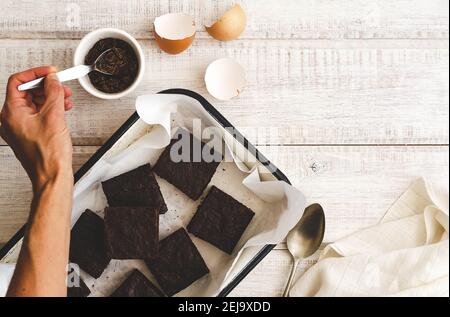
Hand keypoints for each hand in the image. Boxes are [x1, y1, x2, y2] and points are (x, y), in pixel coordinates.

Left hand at [0, 66, 73, 192]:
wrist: (52, 175)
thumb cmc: (48, 155)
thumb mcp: (54, 116)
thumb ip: (53, 92)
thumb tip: (52, 79)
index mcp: (10, 113)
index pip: (18, 82)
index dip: (36, 73)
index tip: (50, 72)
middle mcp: (11, 120)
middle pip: (26, 92)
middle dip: (46, 87)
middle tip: (61, 85)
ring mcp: (19, 127)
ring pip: (34, 103)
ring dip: (50, 98)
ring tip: (65, 99)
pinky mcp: (28, 133)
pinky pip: (37, 114)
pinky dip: (50, 109)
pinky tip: (62, 109)